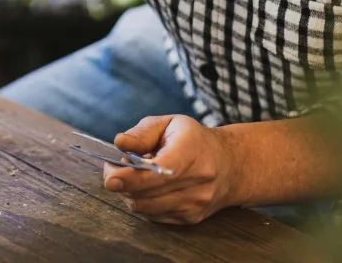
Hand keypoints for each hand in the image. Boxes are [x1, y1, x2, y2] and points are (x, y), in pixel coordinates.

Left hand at [102, 115, 243, 224]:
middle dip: (123, 183)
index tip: (111, 178)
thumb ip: (142, 133)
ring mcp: (196, 203)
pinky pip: (153, 216)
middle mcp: (199, 181)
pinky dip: (142, 202)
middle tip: (115, 167)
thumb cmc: (194, 140)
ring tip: (134, 175)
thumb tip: (120, 143)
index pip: (161, 171)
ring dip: (130, 193)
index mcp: (192, 151)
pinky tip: (147, 187)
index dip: (133, 178)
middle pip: (149, 193)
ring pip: (147, 208)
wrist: (230, 166)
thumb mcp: (170, 124)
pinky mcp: (191, 218)